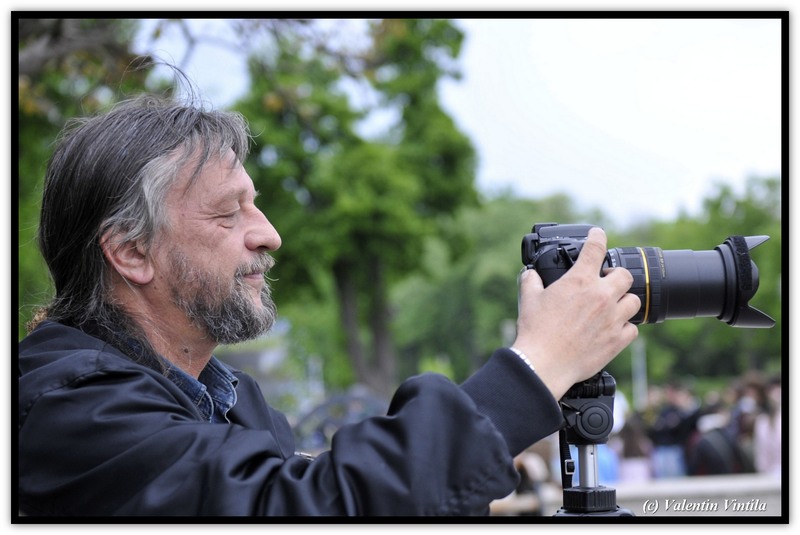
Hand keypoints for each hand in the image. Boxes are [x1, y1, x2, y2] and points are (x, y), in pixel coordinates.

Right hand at [512, 227, 639, 399]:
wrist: (544, 363)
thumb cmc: (536, 332)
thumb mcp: (528, 299)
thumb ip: (531, 281)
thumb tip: (530, 274)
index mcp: (579, 281)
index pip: (596, 248)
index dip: (598, 236)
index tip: (599, 234)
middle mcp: (600, 296)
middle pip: (624, 275)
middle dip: (616, 276)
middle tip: (606, 282)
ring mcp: (612, 318)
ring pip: (634, 301)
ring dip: (624, 301)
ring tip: (612, 306)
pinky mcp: (617, 340)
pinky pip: (633, 329)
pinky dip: (625, 327)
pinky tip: (614, 329)